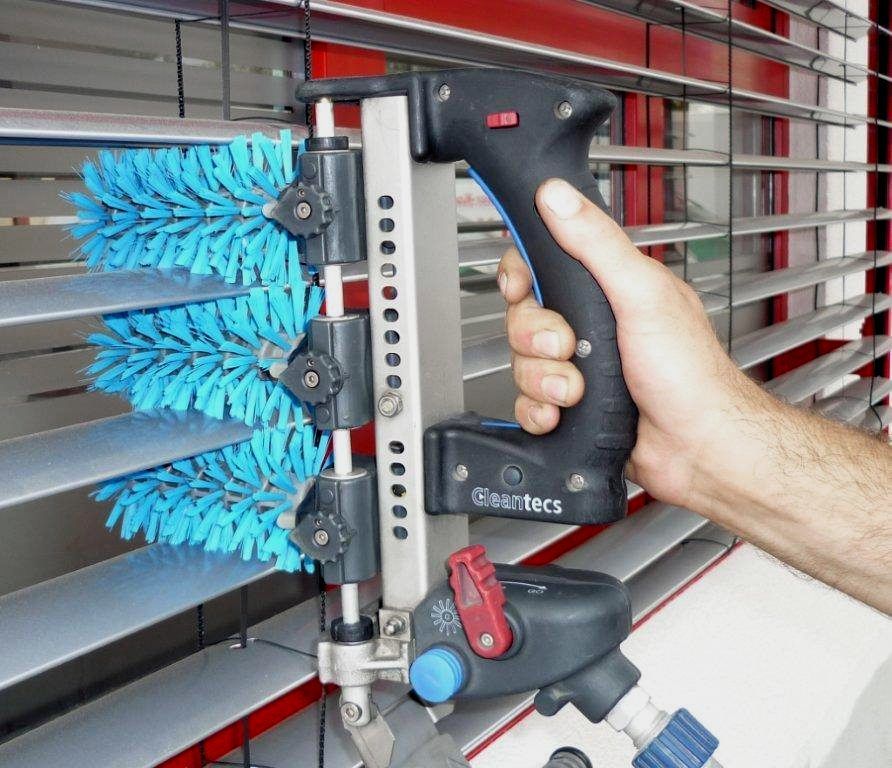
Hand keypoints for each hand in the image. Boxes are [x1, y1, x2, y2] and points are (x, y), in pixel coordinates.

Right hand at [499, 178, 763, 508]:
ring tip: (578, 388)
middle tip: (568, 346)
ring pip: (522, 363)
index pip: (543, 263)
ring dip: (544, 380)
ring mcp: (578, 366)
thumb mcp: (643, 294)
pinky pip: (527, 403)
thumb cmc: (689, 374)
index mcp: (607, 288)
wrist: (695, 447)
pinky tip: (564, 413)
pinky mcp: (569, 405)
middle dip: (537, 338)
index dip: (521, 274)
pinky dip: (540, 411)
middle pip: (523, 317)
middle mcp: (590, 325)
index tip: (522, 287)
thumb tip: (558, 196)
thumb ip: (597, 244)